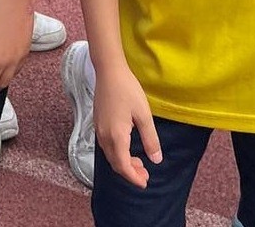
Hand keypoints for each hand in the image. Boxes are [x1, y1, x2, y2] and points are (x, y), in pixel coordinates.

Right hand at [93, 64, 161, 186]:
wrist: (109, 70)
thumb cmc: (127, 89)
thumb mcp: (144, 114)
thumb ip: (150, 139)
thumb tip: (156, 160)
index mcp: (116, 136)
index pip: (123, 166)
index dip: (134, 178)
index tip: (145, 183)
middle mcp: (104, 136)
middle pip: (115, 164)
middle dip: (130, 172)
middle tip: (145, 174)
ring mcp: (99, 129)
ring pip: (110, 155)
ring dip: (123, 163)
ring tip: (139, 162)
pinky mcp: (97, 123)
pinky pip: (106, 146)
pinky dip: (117, 153)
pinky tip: (127, 147)